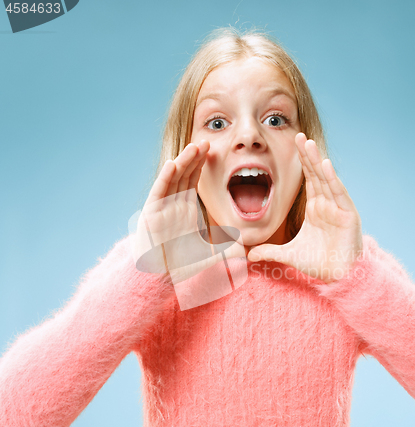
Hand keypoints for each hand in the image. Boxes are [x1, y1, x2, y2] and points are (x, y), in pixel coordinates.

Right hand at [130, 141, 244, 282]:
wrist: (159, 279)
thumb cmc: (180, 267)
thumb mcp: (210, 256)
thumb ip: (227, 252)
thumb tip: (246, 251)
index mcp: (185, 210)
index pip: (193, 181)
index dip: (200, 165)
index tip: (211, 150)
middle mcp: (173, 206)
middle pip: (184, 175)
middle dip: (194, 158)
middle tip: (206, 141)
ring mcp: (162, 209)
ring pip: (172, 179)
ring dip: (182, 162)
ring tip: (194, 146)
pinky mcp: (151, 215)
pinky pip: (158, 193)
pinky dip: (164, 178)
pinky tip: (171, 164)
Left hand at [247, 133, 362, 282]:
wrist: (339, 277)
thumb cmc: (318, 264)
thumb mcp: (289, 255)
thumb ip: (270, 251)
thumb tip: (248, 255)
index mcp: (315, 208)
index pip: (308, 180)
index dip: (301, 162)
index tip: (293, 144)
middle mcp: (327, 204)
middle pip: (316, 174)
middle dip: (307, 155)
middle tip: (298, 135)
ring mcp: (338, 208)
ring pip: (326, 180)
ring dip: (317, 161)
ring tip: (308, 143)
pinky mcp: (348, 215)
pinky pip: (339, 194)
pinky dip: (332, 179)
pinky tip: (325, 164)